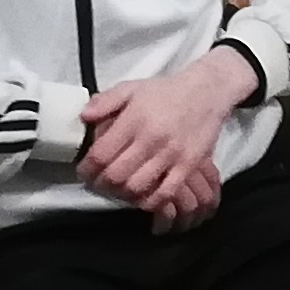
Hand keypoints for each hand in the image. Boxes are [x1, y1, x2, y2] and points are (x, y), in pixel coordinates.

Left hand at [78, 51, 251, 228]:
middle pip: (116, 175)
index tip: (84, 172)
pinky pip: (165, 193)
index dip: (87, 169)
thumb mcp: (132, 88)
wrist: (206, 92)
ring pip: (137, 187)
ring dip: (122, 194)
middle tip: (97, 184)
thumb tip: (84, 117)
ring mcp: (171, 154)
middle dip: (101, 184)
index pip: (101, 154)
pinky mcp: (188, 165)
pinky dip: (149, 200)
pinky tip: (142, 196)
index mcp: (134, 119)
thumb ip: (105, 101)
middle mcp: (151, 138)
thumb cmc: (166, 92)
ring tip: (118, 189)